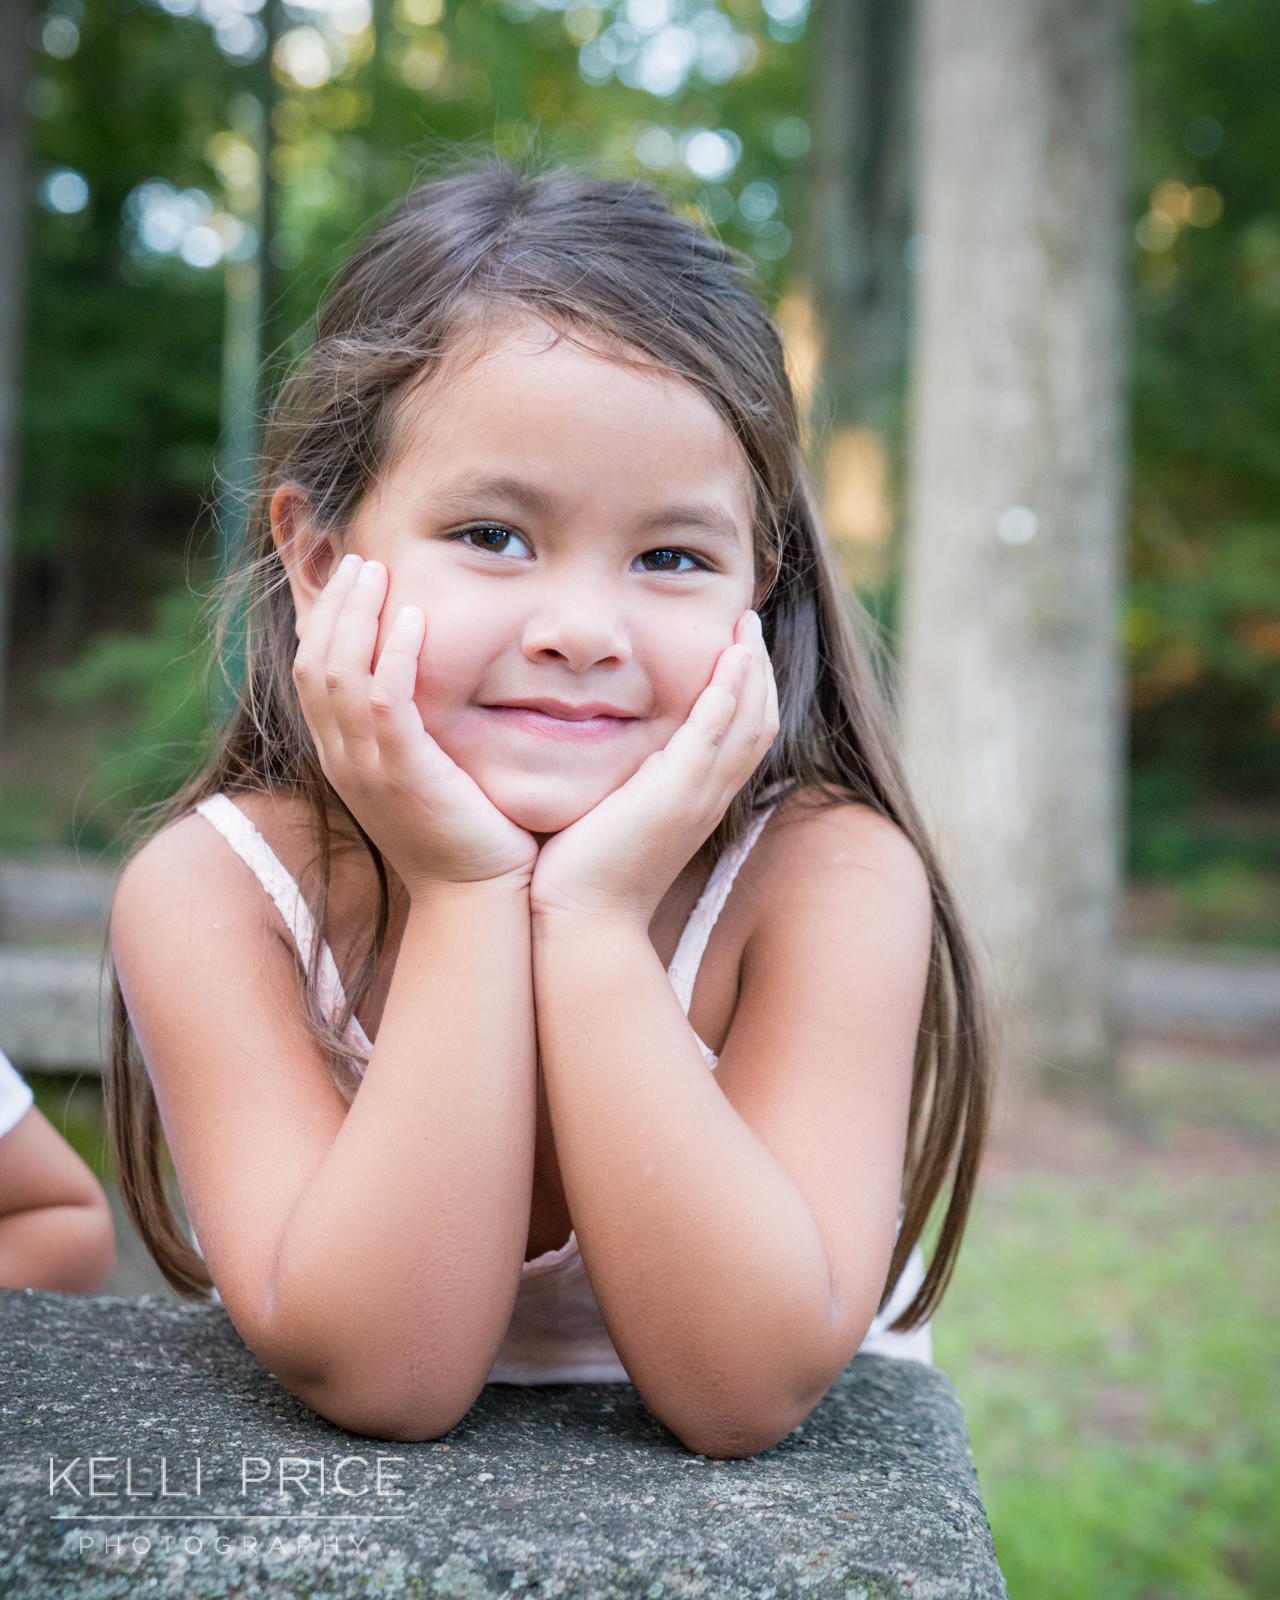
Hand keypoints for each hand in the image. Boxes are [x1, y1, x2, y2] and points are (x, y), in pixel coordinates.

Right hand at [292, 555, 537, 892]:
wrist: (478, 900)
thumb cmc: (467, 836)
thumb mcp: (427, 774)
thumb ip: (414, 730)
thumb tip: (430, 687)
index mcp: (343, 756)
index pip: (312, 671)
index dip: (324, 619)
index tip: (349, 576)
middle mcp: (342, 759)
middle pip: (313, 662)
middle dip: (333, 604)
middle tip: (361, 558)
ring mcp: (367, 768)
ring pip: (338, 673)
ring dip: (357, 615)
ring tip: (380, 571)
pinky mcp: (403, 775)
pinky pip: (385, 701)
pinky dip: (395, 655)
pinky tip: (416, 619)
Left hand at [530, 611, 778, 923]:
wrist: (579, 923)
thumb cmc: (581, 874)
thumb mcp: (609, 814)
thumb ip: (618, 781)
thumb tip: (600, 748)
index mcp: (696, 801)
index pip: (740, 735)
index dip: (745, 689)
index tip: (736, 646)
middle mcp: (707, 798)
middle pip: (757, 722)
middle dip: (759, 669)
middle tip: (750, 620)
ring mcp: (696, 798)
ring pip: (747, 723)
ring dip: (752, 670)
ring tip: (747, 625)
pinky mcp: (674, 797)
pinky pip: (714, 734)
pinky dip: (728, 693)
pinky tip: (731, 656)